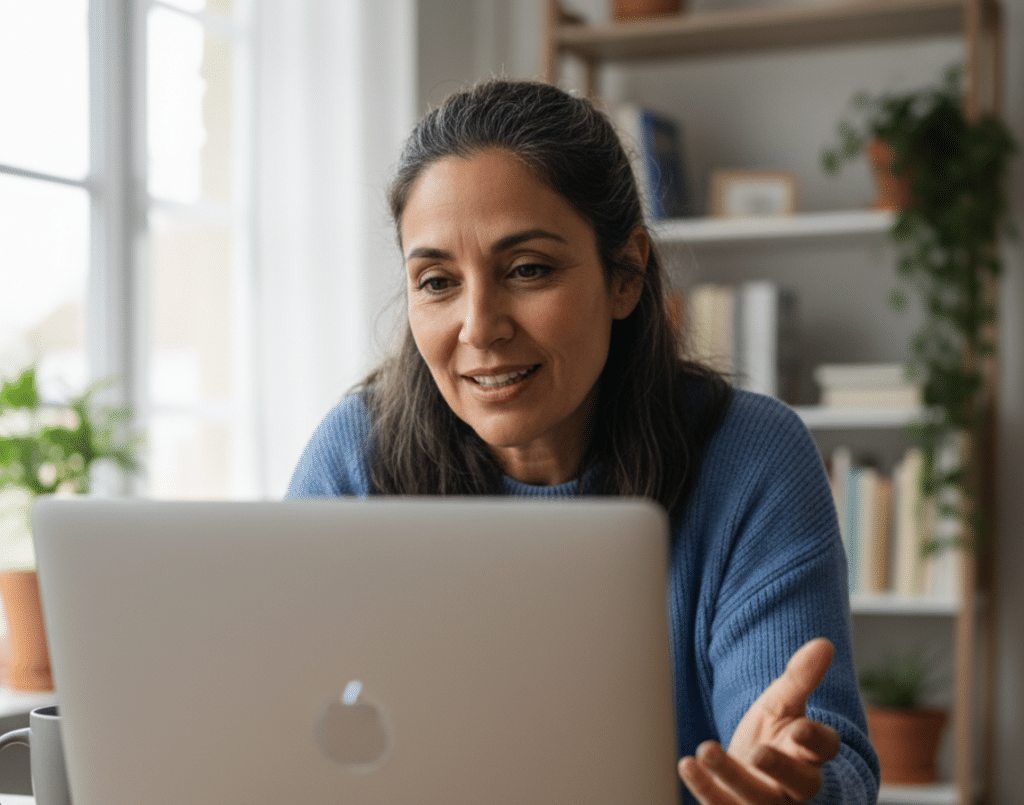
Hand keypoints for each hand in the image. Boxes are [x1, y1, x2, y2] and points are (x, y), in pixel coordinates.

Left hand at [678, 638, 841, 804]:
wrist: (757, 773)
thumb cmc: (776, 735)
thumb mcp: (785, 704)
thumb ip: (801, 678)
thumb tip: (824, 643)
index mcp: (812, 754)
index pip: (825, 748)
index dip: (815, 739)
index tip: (799, 728)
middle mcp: (797, 786)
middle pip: (799, 783)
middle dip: (780, 770)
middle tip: (758, 753)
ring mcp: (768, 802)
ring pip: (756, 799)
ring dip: (730, 776)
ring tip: (706, 749)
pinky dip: (705, 789)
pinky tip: (687, 764)